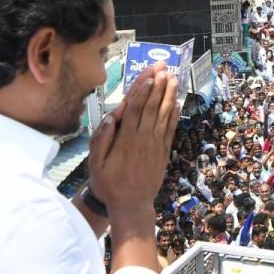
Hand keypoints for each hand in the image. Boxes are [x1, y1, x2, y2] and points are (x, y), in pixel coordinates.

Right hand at [90, 63, 178, 216]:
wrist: (131, 205)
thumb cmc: (109, 184)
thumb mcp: (96, 164)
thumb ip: (101, 140)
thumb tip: (111, 118)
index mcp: (125, 140)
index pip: (134, 109)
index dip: (142, 91)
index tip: (149, 75)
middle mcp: (143, 139)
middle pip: (151, 107)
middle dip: (158, 86)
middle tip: (164, 68)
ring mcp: (155, 145)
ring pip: (163, 115)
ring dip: (168, 95)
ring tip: (173, 78)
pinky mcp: (163, 152)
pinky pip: (170, 129)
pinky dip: (174, 115)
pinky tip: (177, 102)